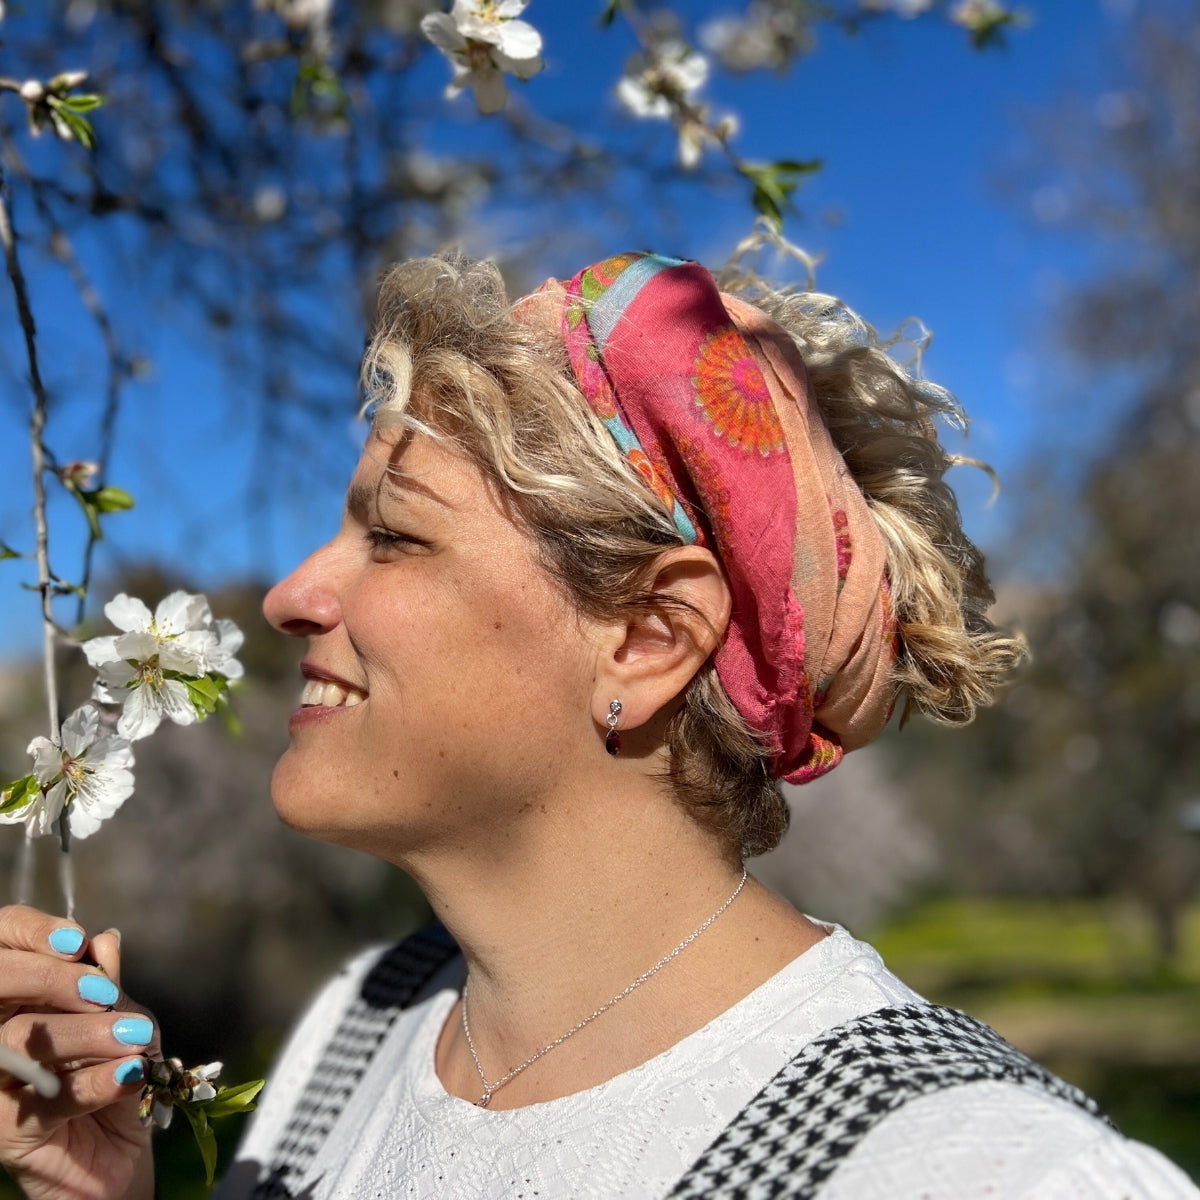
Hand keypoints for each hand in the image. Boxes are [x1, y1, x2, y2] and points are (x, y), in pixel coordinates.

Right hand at [0, 906, 155, 1199]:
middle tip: (104, 994)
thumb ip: (107, 985)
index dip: (32, 937)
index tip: (76, 941)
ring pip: (22, 1042)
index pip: (4, 948)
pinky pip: (46, 1099)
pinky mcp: (6, 1131)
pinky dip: (94, 1083)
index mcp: (20, 999)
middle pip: (6, 995)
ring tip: (134, 1038)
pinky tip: (129, 1075)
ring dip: (84, 1035)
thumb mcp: (122, 1019)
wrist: (118, 1151)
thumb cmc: (115, 1072)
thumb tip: (103, 942)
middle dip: (56, 984)